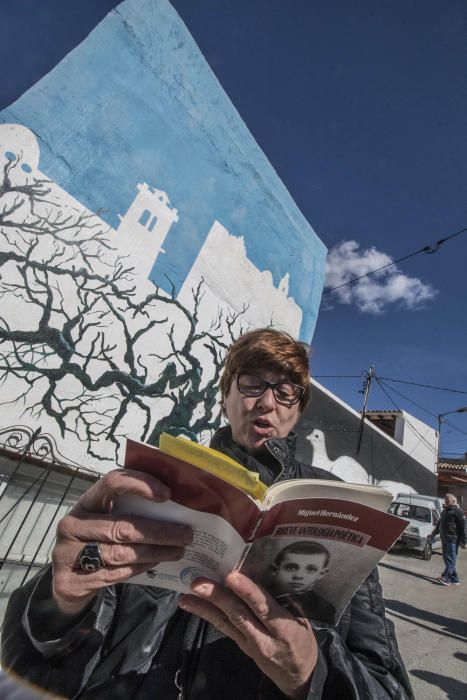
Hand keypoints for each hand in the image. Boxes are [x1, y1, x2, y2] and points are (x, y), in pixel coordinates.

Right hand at [52, 468, 192, 615]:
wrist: (65, 578)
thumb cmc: (96, 538)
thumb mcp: (106, 517)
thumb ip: (130, 508)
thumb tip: (174, 501)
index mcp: (86, 501)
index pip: (112, 482)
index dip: (140, 484)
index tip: (167, 494)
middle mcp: (73, 523)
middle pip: (122, 526)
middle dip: (159, 530)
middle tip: (186, 534)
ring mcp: (69, 552)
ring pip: (121, 552)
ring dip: (155, 552)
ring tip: (179, 550)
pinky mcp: (73, 579)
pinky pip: (115, 573)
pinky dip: (140, 567)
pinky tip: (158, 562)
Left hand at [178, 572, 317, 698]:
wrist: (298, 674)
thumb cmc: (302, 639)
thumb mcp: (301, 621)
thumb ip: (283, 602)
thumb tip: (265, 570)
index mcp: (284, 628)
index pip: (263, 607)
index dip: (247, 591)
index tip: (232, 576)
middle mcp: (264, 637)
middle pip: (239, 614)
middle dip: (218, 596)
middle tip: (198, 582)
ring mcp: (249, 643)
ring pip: (226, 621)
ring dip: (205, 606)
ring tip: (187, 594)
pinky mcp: (240, 645)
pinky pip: (223, 627)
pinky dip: (206, 614)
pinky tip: (190, 604)